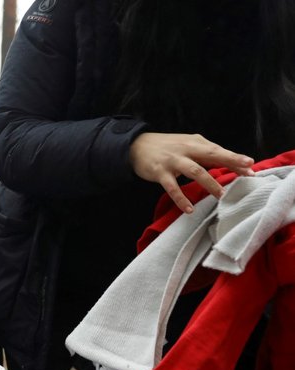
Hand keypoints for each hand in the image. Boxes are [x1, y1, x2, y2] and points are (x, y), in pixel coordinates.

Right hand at [129, 132, 254, 213]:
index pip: (218, 150)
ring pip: (195, 171)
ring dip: (209, 183)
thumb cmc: (166, 147)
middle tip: (246, 171)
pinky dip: (181, 199)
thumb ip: (205, 153)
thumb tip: (229, 164)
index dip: (235, 158)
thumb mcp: (187, 145)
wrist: (136, 145)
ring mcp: (173, 161)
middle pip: (211, 155)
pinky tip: (189, 209)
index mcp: (195, 142)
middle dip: (230, 161)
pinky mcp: (160, 172)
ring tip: (220, 195)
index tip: (251, 167)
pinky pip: (172, 187)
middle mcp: (186, 149)